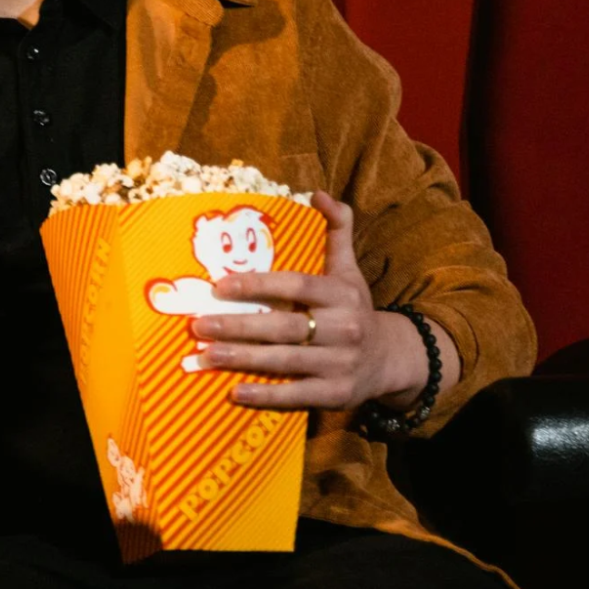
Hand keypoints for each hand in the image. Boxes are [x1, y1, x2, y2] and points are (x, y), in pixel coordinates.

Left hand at [187, 191, 449, 412]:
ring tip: (205, 355)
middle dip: (237, 326)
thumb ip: (337, 230)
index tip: (218, 287)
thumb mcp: (350, 269)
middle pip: (283, 327)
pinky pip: (296, 396)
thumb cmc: (355, 308)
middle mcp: (343, 329)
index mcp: (341, 294)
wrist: (391, 359)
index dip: (257, 285)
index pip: (295, 285)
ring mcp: (340, 364)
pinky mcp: (336, 394)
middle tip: (198, 325)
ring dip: (241, 359)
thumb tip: (318, 193)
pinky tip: (234, 392)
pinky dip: (265, 395)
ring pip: (284, 361)